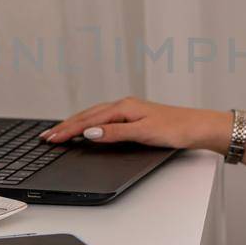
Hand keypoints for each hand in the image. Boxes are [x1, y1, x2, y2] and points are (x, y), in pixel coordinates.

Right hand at [40, 96, 224, 149]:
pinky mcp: (135, 117)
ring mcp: (130, 111)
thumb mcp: (144, 133)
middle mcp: (125, 106)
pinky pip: (104, 118)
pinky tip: (87, 128)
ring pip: (94, 116)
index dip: (68, 130)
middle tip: (46, 136)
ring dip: (75, 124)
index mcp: (124, 107)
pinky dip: (89, 123)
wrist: (199, 127)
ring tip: (59, 132)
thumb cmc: (177, 129)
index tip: (51, 138)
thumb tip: (90, 132)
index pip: (88, 120)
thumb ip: (115, 133)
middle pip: (88, 116)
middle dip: (65, 126)